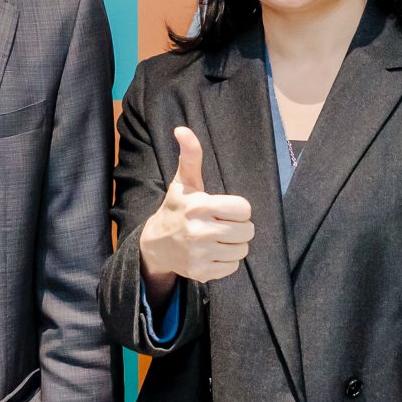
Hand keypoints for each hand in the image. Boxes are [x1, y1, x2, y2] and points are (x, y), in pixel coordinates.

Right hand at [136, 127, 254, 296]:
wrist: (155, 245)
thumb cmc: (176, 209)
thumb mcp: (183, 183)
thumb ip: (190, 156)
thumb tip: (183, 129)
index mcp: (199, 206)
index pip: (244, 209)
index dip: (238, 209)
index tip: (226, 210)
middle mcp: (199, 231)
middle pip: (247, 231)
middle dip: (239, 227)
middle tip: (224, 225)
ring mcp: (200, 254)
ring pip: (242, 250)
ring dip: (235, 245)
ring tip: (220, 239)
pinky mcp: (201, 272)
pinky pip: (232, 267)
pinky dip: (227, 261)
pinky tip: (213, 253)